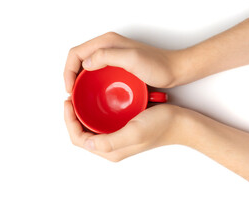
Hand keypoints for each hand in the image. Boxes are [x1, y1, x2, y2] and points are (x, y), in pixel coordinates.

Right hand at [64, 32, 180, 92]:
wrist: (175, 70)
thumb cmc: (158, 65)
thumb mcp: (132, 59)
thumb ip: (107, 56)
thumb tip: (85, 63)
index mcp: (107, 42)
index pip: (76, 53)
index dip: (68, 71)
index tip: (70, 89)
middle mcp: (108, 46)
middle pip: (79, 59)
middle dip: (71, 76)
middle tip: (72, 95)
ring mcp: (113, 56)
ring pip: (87, 66)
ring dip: (80, 80)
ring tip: (80, 96)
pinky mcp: (119, 65)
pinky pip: (98, 72)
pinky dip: (91, 82)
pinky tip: (94, 94)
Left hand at [64, 100, 189, 161]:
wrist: (180, 122)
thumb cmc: (160, 126)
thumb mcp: (134, 133)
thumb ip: (110, 141)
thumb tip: (86, 142)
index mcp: (111, 151)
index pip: (79, 139)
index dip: (69, 121)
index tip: (68, 102)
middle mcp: (112, 146)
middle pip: (82, 133)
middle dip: (72, 117)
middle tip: (71, 98)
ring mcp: (117, 136)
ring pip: (91, 127)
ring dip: (82, 113)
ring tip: (79, 96)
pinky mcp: (123, 127)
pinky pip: (102, 121)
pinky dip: (95, 111)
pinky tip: (97, 98)